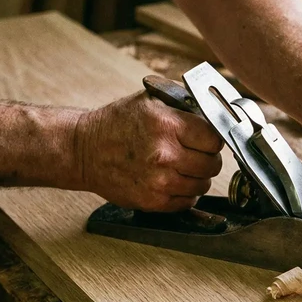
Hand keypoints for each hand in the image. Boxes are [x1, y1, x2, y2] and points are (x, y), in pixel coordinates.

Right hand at [74, 90, 223, 210]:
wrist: (84, 150)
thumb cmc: (118, 123)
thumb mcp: (151, 99)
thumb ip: (185, 104)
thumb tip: (216, 113)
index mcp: (167, 125)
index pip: (214, 139)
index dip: (213, 139)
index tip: (207, 140)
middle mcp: (165, 154)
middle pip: (213, 164)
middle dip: (207, 158)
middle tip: (194, 153)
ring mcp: (159, 181)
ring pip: (203, 185)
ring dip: (197, 177)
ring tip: (182, 167)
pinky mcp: (152, 201)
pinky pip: (187, 202)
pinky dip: (185, 193)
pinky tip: (173, 180)